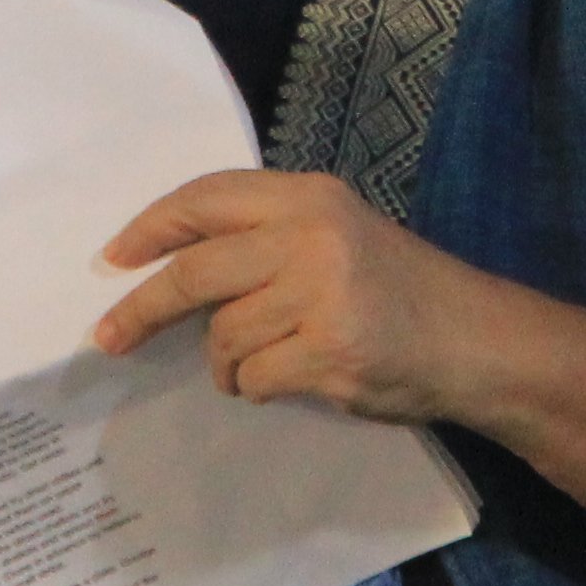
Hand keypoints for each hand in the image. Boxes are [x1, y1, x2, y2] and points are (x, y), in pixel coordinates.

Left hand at [92, 168, 497, 419]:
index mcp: (309, 196)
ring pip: (222, 336)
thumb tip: (166, 272)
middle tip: (110, 338)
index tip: (113, 260)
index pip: (206, 198)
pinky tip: (294, 379)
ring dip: (227, 363)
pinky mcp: (330, 351)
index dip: (151, 228)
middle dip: (143, 308)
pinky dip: (258, 388)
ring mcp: (322, 294)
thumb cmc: (399, 292)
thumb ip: (263, 241)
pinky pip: (254, 377)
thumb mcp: (337, 237)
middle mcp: (313, 235)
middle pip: (195, 271)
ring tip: (264, 363)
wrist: (476, 343)